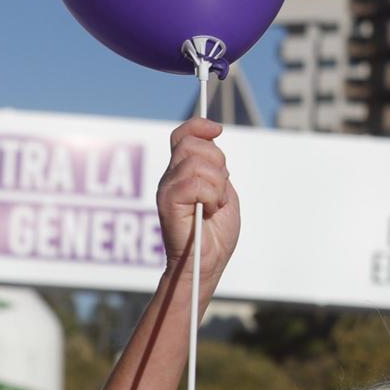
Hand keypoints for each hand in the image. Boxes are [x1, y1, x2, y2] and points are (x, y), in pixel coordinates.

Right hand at [156, 118, 239, 276]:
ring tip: (214, 205)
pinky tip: (209, 211)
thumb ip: (215, 167)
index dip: (199, 126)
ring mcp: (167, 190)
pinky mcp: (168, 203)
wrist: (207, 263)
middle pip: (192, 143)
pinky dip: (211, 196)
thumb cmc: (215, 233)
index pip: (183, 135)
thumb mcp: (222, 190)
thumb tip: (212, 138)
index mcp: (181, 173)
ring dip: (218, 185)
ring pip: (197, 163)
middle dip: (218, 162)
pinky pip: (196, 183)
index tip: (217, 130)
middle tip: (220, 190)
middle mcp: (170, 178)